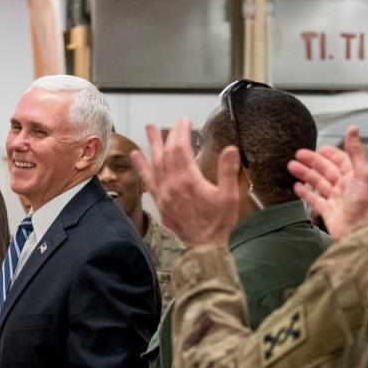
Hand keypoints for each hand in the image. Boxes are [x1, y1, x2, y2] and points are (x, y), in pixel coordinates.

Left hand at [132, 118, 240, 245]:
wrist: (203, 247)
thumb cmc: (218, 223)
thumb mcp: (229, 196)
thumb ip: (228, 171)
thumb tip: (231, 149)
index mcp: (188, 180)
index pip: (181, 149)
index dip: (181, 132)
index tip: (185, 120)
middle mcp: (172, 185)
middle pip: (166, 153)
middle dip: (169, 135)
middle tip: (172, 122)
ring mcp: (164, 193)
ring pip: (155, 163)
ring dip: (152, 145)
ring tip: (149, 128)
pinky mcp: (160, 202)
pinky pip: (148, 180)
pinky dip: (142, 167)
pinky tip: (136, 157)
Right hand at [288, 125, 367, 240]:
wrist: (357, 231)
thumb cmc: (363, 205)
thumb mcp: (361, 173)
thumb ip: (356, 151)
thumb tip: (353, 129)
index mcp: (354, 176)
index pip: (341, 160)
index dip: (330, 153)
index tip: (320, 148)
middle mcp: (344, 186)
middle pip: (326, 170)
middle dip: (312, 162)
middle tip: (298, 154)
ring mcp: (335, 199)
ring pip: (317, 183)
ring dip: (305, 174)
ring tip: (291, 167)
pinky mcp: (327, 211)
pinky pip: (314, 199)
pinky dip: (305, 192)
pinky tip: (297, 187)